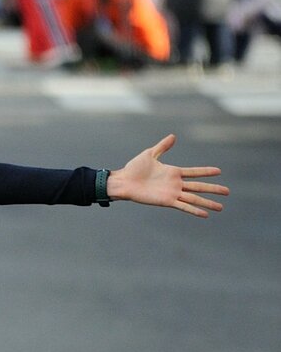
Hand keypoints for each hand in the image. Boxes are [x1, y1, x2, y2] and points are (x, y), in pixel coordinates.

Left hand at [106, 134, 227, 217]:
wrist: (123, 181)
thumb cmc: (134, 168)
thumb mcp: (150, 154)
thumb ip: (163, 146)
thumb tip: (173, 136)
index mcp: (173, 172)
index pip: (194, 172)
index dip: (206, 172)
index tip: (219, 171)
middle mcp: (175, 184)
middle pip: (199, 187)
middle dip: (213, 189)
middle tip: (227, 192)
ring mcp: (172, 193)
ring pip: (195, 198)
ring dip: (208, 202)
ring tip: (221, 207)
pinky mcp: (167, 201)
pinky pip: (184, 206)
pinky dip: (194, 210)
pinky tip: (205, 214)